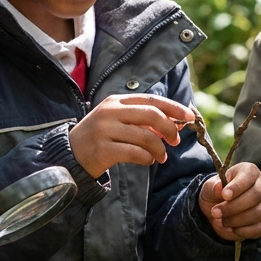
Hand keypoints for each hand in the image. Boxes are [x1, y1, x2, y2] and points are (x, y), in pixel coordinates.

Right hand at [69, 94, 194, 177]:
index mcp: (116, 101)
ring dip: (159, 148)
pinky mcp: (102, 150)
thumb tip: (175, 124)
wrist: (70, 155)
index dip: (173, 107)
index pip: (151, 99)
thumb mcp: (117, 121)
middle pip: (151, 115)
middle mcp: (110, 112)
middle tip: (176, 141)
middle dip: (170, 128)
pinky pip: (135, 153)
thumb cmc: (100, 137)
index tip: (190, 117)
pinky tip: (148, 161)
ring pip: (145, 136)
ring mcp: (105, 130)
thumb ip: (142, 120)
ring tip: (161, 156)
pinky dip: (147, 158)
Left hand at [199, 162, 260, 240]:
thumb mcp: (209, 188)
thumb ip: (213, 187)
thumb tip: (218, 187)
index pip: (249, 175)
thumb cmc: (217, 194)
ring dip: (236, 220)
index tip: (224, 195)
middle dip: (233, 207)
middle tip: (216, 213)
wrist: (220, 210)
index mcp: (249, 171)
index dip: (237, 186)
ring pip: (258, 213)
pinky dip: (244, 231)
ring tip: (222, 221)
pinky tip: (232, 229)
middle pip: (256, 195)